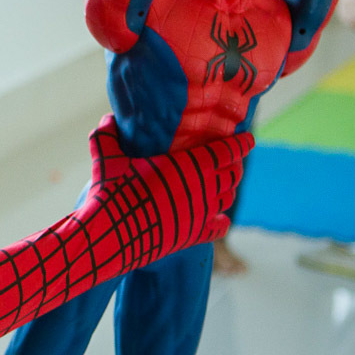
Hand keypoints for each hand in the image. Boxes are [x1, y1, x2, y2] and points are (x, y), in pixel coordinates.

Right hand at [81, 116, 249, 269]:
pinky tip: (218, 218)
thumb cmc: (111, 192)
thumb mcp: (106, 158)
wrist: (110, 235)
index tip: (249, 138)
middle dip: (234, 165)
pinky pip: (219, 227)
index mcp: (188, 165)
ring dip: (227, 190)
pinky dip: (221, 220)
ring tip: (221, 184)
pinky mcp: (193, 236)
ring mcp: (200, 214)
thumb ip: (107, 135)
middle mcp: (202, 189)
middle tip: (230, 160)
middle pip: (231, 174)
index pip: (226, 151)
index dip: (241, 144)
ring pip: (227, 199)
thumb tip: (108, 118)